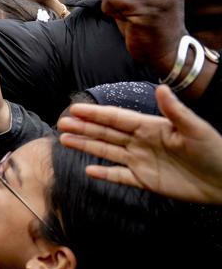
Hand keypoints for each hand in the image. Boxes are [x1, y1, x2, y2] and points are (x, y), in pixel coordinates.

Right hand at [58, 85, 221, 203]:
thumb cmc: (214, 151)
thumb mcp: (195, 129)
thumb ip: (175, 111)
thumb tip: (160, 87)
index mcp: (151, 127)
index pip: (117, 118)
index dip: (96, 113)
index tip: (75, 108)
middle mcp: (141, 142)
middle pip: (106, 133)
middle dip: (84, 127)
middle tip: (61, 122)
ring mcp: (141, 161)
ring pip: (107, 151)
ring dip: (86, 145)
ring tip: (64, 140)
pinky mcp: (145, 180)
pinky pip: (119, 176)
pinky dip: (104, 174)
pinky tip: (88, 169)